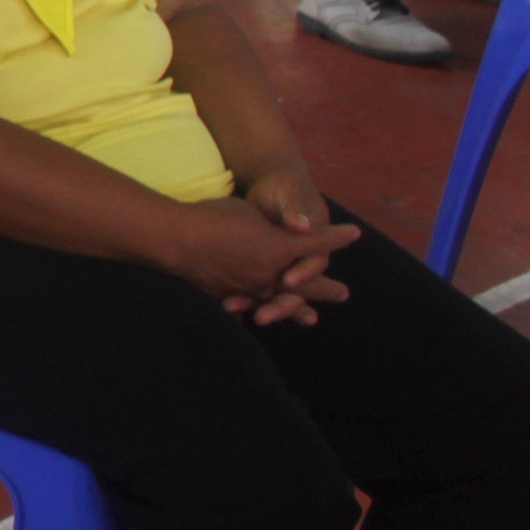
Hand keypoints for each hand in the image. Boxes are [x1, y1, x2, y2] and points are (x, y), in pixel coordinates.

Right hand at [165, 196, 357, 324]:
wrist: (174, 238)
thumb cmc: (214, 217)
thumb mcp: (251, 211)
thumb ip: (272, 224)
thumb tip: (286, 230)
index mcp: (280, 249)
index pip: (318, 243)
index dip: (338, 237)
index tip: (355, 234)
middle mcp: (270, 274)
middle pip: (307, 284)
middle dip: (326, 288)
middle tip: (344, 294)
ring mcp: (249, 289)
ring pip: (280, 303)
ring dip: (297, 310)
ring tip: (310, 319)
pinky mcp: (226, 296)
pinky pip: (247, 307)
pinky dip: (255, 310)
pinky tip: (255, 316)